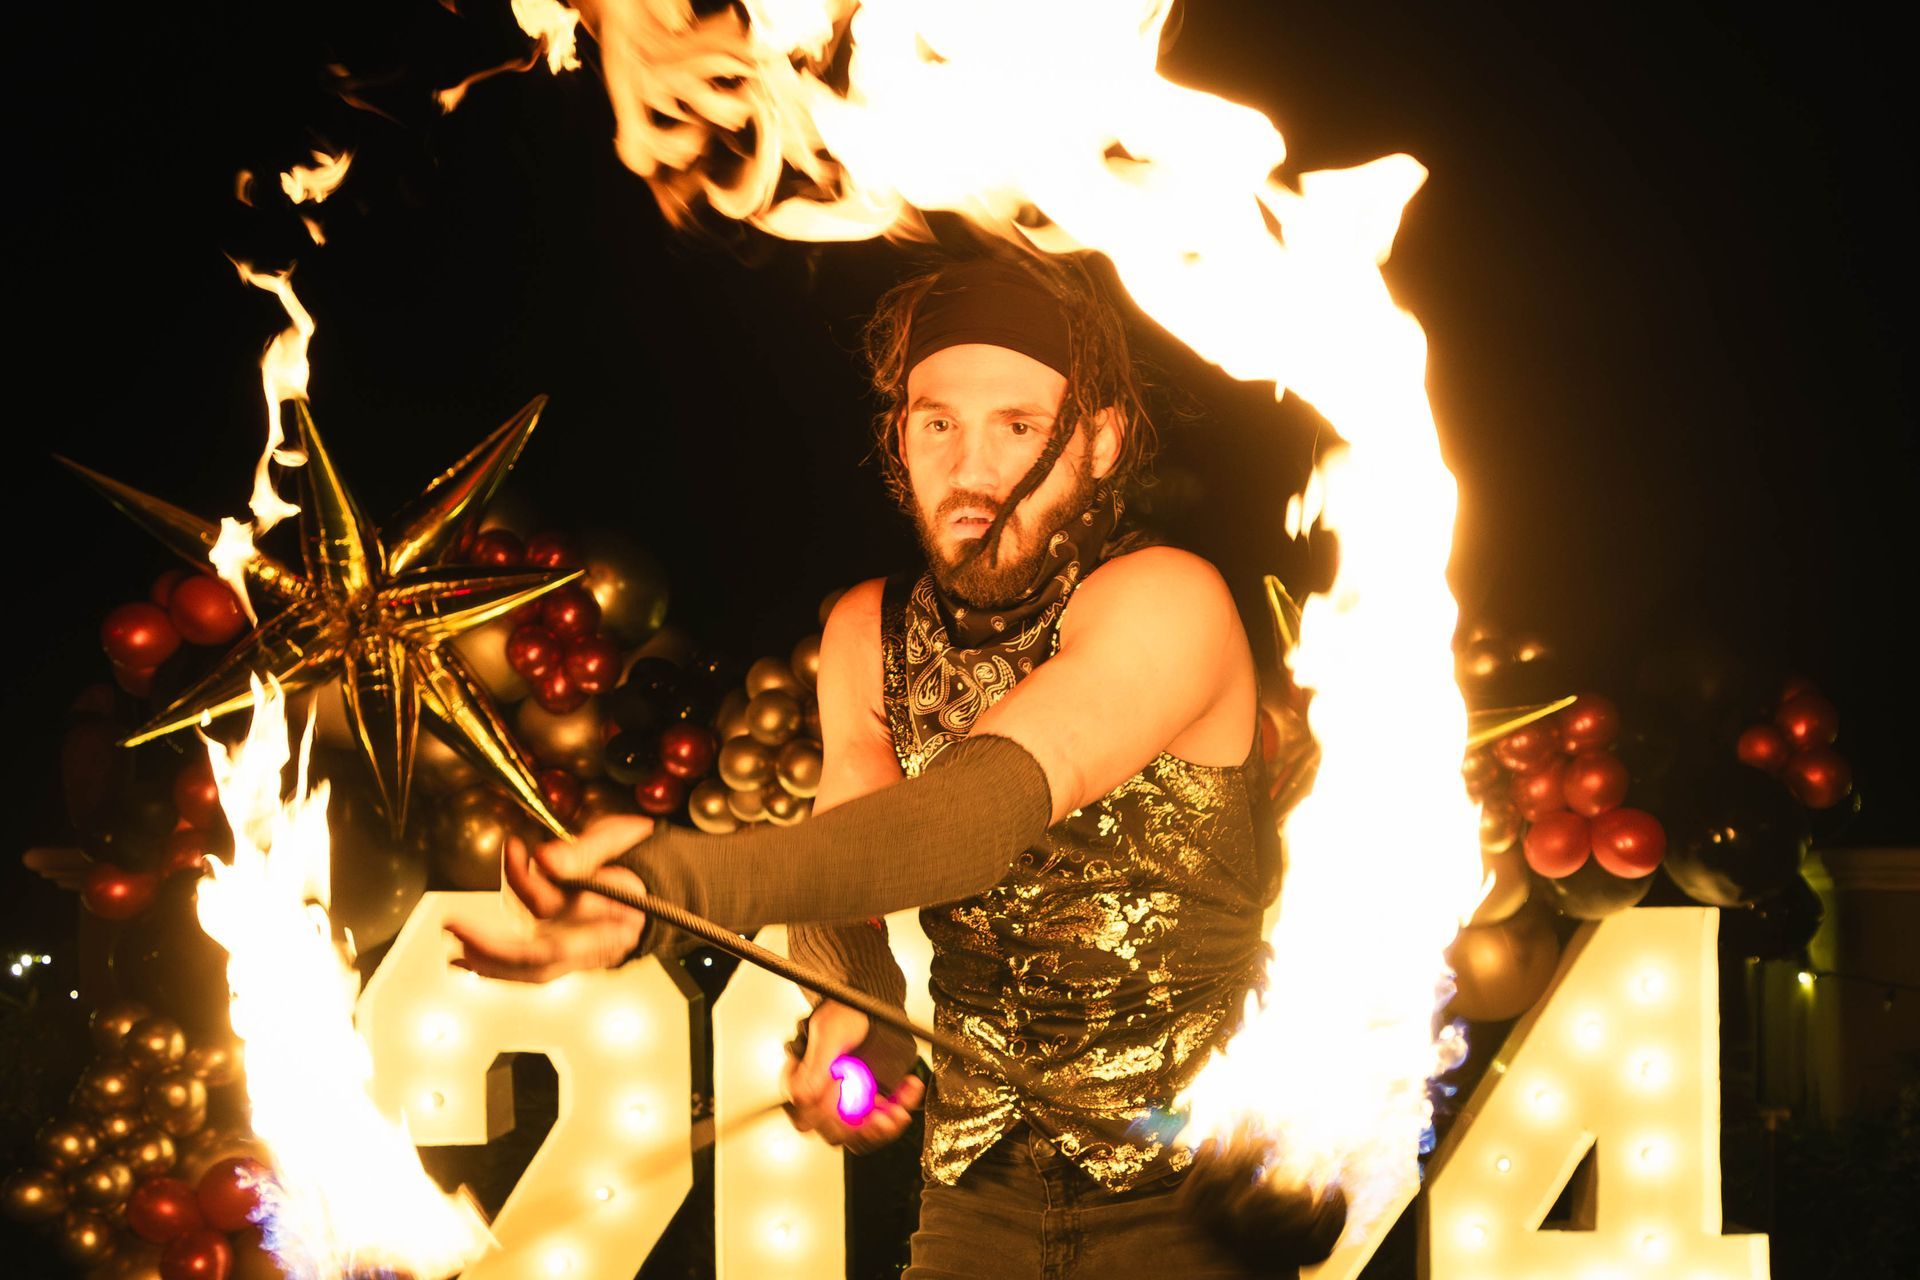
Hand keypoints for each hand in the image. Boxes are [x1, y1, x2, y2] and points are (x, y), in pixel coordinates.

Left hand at [444, 813, 653, 982]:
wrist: (664, 886)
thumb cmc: (640, 855)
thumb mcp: (619, 838)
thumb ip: (584, 851)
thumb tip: (542, 860)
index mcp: (619, 910)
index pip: (564, 907)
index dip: (530, 882)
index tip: (514, 846)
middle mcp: (601, 941)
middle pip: (543, 956)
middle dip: (494, 945)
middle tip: (453, 925)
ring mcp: (585, 954)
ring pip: (534, 970)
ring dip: (490, 962)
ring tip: (453, 944)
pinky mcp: (570, 957)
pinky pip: (532, 971)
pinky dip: (499, 969)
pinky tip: (466, 962)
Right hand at [781, 1001, 924, 1154]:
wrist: (872, 998)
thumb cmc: (845, 1009)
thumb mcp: (829, 1032)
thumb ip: (817, 1064)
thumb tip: (803, 1097)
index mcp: (802, 1082)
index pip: (807, 1118)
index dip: (827, 1117)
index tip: (846, 1101)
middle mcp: (823, 1096)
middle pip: (836, 1132)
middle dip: (861, 1128)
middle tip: (881, 1117)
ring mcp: (847, 1100)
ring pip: (861, 1133)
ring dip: (882, 1127)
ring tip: (898, 1113)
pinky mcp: (871, 1099)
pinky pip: (883, 1118)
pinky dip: (899, 1107)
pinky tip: (909, 1090)